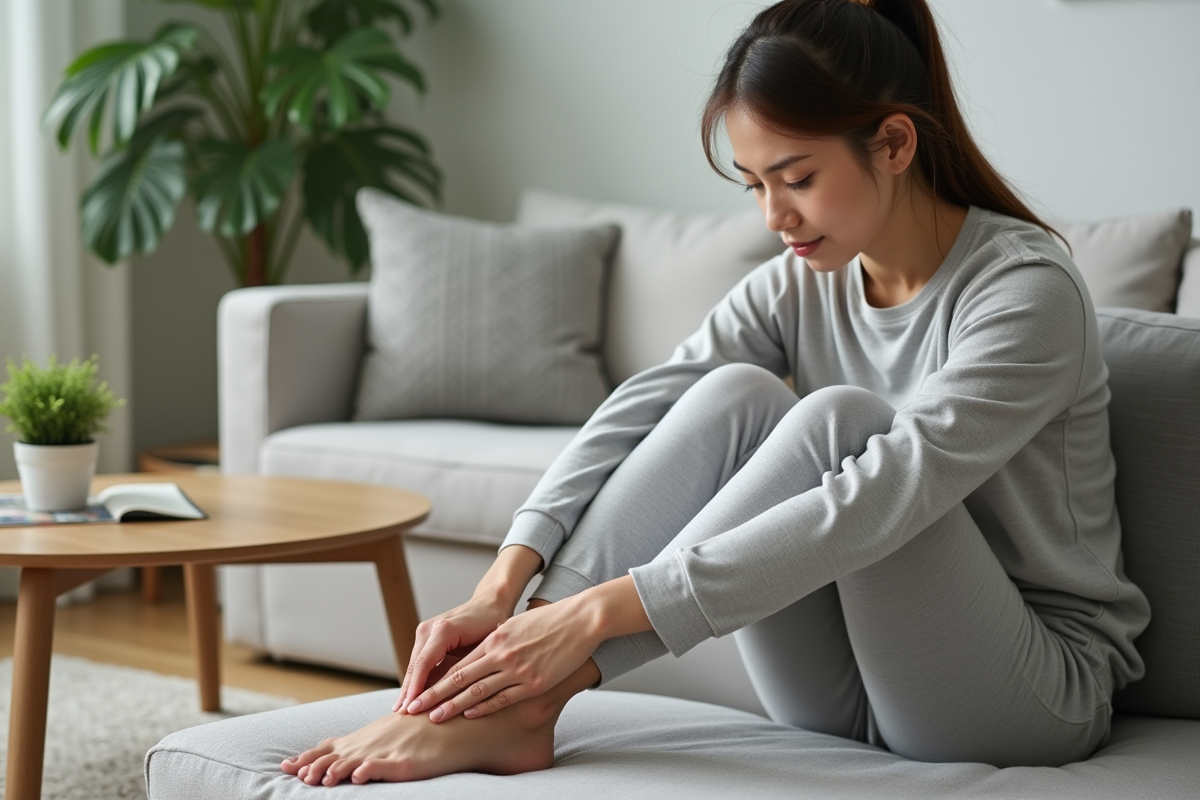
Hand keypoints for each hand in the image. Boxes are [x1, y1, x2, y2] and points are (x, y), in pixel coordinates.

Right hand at [394, 596, 510, 713]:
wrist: (489, 603)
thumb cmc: (491, 625)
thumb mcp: (482, 647)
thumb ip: (466, 667)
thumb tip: (457, 695)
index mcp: (443, 630)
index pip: (424, 664)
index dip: (416, 688)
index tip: (411, 708)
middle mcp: (429, 628)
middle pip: (415, 665)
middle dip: (407, 691)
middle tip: (401, 715)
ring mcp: (425, 630)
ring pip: (414, 663)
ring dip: (408, 686)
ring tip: (400, 710)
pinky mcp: (425, 634)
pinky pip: (419, 659)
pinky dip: (414, 677)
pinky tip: (409, 694)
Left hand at [405, 598, 598, 722]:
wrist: (581, 620)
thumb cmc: (549, 621)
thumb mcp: (516, 626)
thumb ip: (497, 641)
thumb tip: (481, 655)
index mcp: (495, 639)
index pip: (458, 664)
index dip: (435, 679)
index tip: (418, 691)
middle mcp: (501, 654)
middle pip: (459, 678)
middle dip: (434, 695)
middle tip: (413, 709)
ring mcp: (517, 670)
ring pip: (477, 691)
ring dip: (453, 706)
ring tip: (435, 718)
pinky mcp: (534, 682)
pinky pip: (503, 698)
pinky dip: (484, 707)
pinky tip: (470, 714)